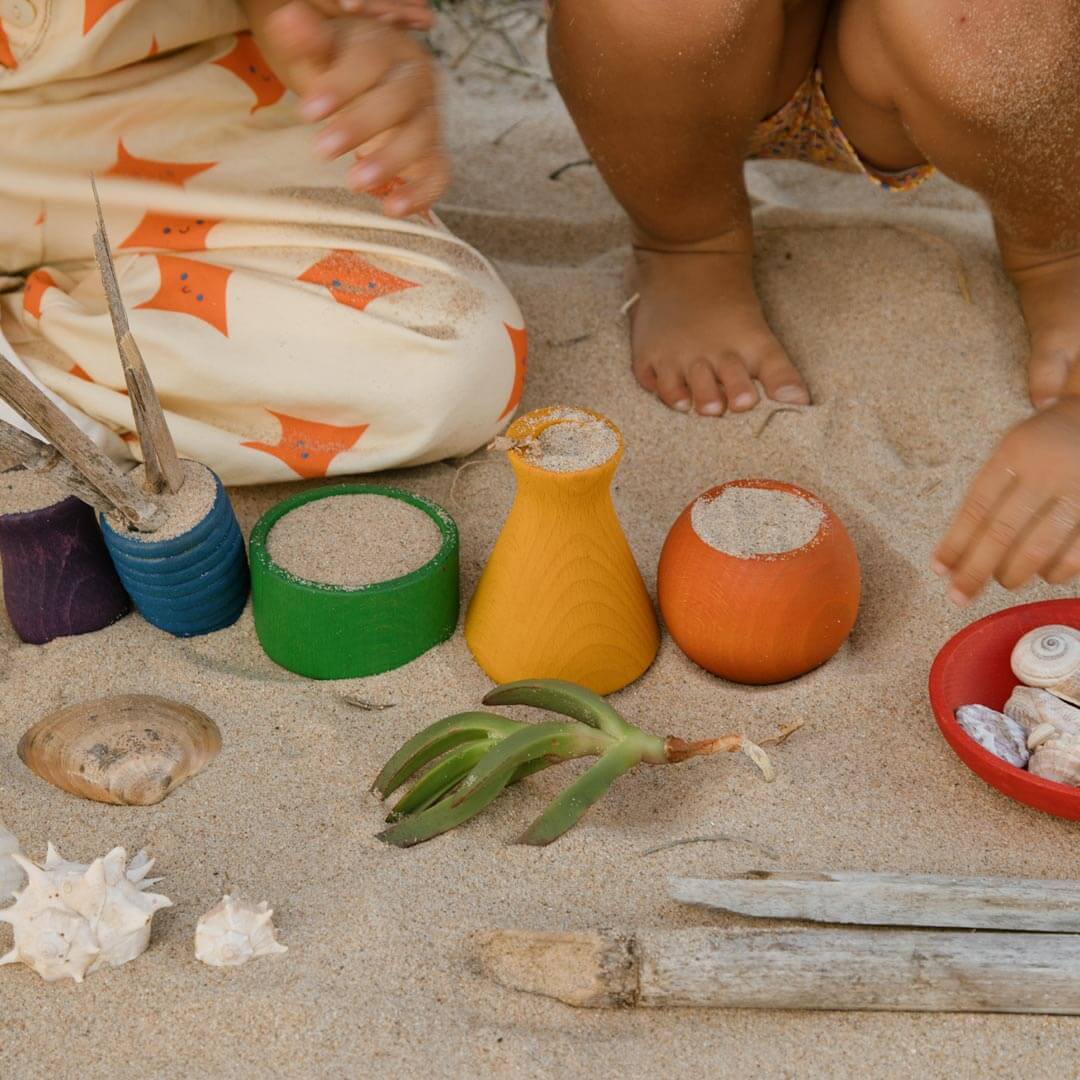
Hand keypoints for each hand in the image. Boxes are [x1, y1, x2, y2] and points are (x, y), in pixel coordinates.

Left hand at [265, 0, 447, 216]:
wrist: (372, 88)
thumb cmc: (343, 67)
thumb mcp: (324, 51)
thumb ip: (309, 40)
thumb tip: (288, 20)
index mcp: (392, 48)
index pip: (372, 61)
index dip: (342, 85)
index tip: (307, 112)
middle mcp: (418, 81)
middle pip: (400, 99)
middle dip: (362, 125)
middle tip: (322, 150)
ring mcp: (430, 119)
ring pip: (421, 137)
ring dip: (390, 161)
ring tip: (354, 183)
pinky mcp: (434, 154)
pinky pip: (438, 174)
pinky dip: (420, 193)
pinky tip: (392, 209)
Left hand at [933, 396, 1079, 603]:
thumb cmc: (1045, 444)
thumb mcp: (1013, 448)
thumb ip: (988, 492)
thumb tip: (955, 551)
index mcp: (1015, 453)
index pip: (977, 507)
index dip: (955, 543)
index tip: (939, 570)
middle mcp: (1047, 471)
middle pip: (1002, 532)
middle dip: (976, 570)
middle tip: (959, 595)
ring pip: (1039, 548)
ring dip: (1014, 573)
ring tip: (1004, 580)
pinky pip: (1077, 554)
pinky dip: (1056, 571)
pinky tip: (1045, 574)